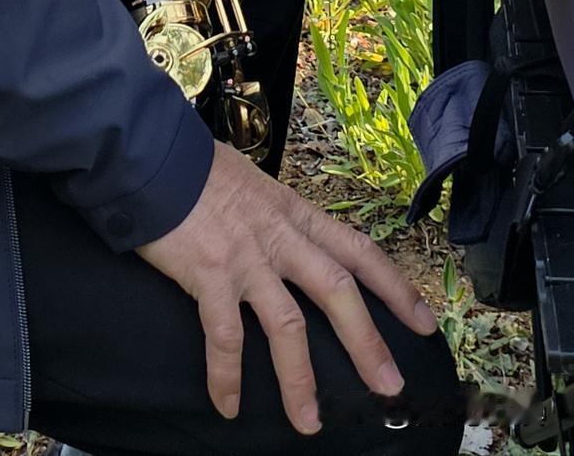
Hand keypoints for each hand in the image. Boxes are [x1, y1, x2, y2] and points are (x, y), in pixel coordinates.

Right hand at [136, 141, 439, 434]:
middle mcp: (279, 237)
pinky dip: (227, 375)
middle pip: (337, 291)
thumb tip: (281, 233)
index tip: (425, 323)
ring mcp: (246, 258)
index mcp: (293, 213)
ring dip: (300, 381)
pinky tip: (228, 405)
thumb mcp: (251, 183)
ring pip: (287, 327)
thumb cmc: (196, 166)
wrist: (152, 154)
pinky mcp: (209, 275)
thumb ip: (272, 215)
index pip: (357, 250)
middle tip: (390, 386)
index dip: (394, 288)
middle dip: (367, 342)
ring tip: (309, 423)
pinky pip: (224, 338)